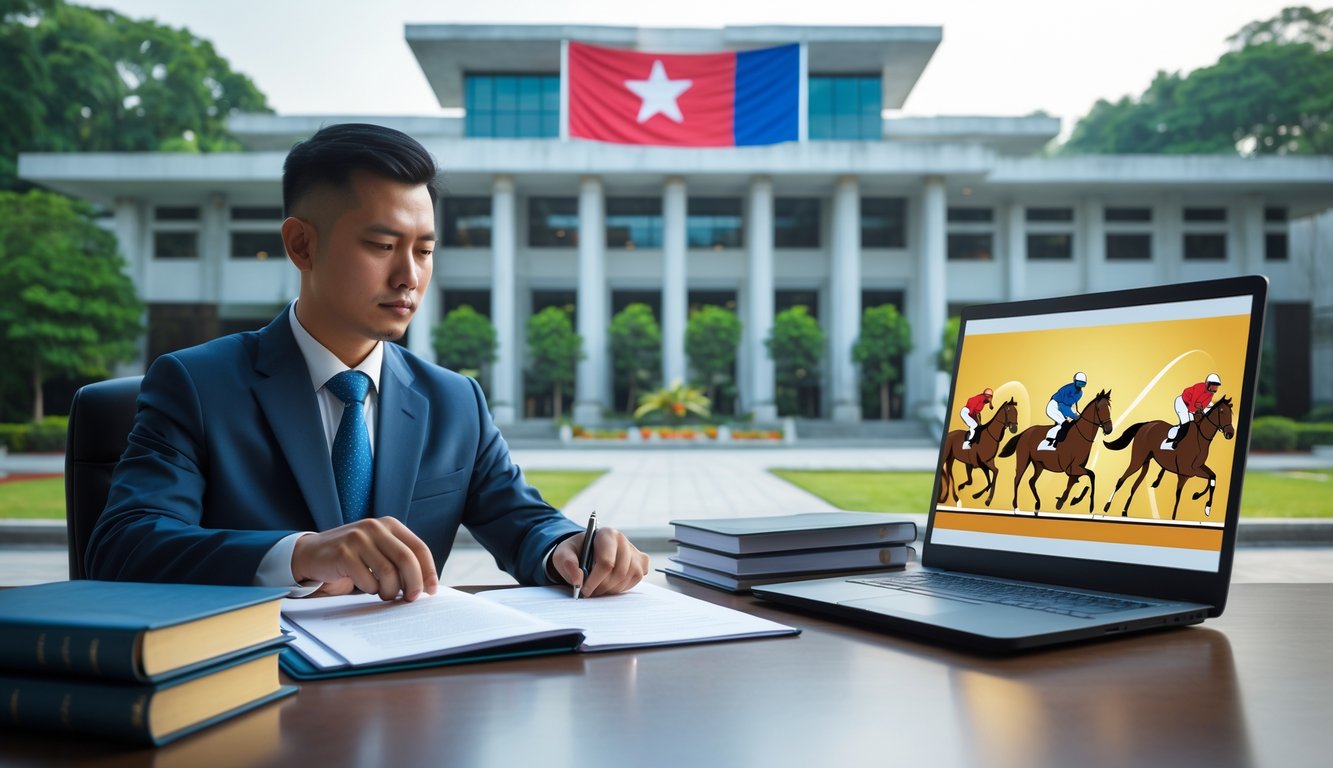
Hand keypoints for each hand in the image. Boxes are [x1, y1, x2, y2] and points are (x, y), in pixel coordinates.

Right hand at [292, 518, 437, 601]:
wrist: (311, 554)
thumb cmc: (352, 557)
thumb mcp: (379, 550)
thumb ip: (399, 560)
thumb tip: (425, 585)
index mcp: (390, 525)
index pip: (419, 548)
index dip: (429, 571)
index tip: (431, 591)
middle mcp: (375, 527)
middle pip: (407, 559)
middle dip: (413, 584)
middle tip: (410, 599)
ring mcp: (358, 538)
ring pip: (388, 572)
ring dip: (390, 591)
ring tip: (385, 594)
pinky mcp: (343, 553)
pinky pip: (368, 580)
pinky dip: (371, 590)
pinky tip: (366, 588)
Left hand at [550, 527, 649, 597]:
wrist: (585, 552)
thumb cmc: (575, 552)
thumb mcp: (563, 554)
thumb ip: (567, 563)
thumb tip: (577, 579)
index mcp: (606, 534)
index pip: (606, 562)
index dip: (595, 580)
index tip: (584, 590)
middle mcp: (623, 541)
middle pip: (619, 572)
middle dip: (602, 586)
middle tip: (590, 591)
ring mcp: (634, 551)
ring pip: (628, 577)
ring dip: (611, 588)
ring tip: (598, 587)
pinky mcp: (641, 562)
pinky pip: (636, 579)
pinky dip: (622, 586)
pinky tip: (610, 583)